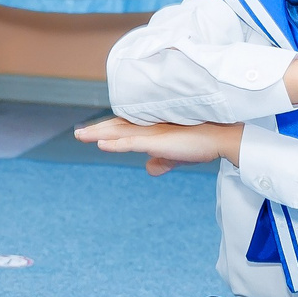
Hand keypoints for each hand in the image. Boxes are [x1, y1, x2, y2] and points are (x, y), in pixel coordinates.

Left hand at [73, 118, 243, 175]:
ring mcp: (151, 133)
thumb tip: (149, 169)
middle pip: (117, 127)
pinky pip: (131, 142)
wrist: (219, 138)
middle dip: (97, 130)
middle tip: (78, 133)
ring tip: (80, 136)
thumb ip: (162, 161)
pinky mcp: (157, 141)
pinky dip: (115, 143)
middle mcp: (149, 127)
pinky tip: (101, 145)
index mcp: (153, 129)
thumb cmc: (201, 144)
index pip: (125, 128)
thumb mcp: (177, 157)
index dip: (108, 129)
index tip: (91, 132)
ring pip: (119, 132)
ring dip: (98, 134)